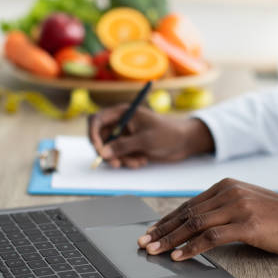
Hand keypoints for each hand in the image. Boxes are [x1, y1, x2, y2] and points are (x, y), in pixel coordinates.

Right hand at [88, 105, 213, 168]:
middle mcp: (120, 123)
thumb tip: (103, 153)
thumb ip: (123, 146)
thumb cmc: (167, 134)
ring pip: (109, 150)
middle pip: (100, 137)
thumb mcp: (146, 140)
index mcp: (123, 112)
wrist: (184, 142)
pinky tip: (141, 161)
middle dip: (107, 153)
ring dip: (121, 159)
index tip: (98, 149)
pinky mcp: (129, 147)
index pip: (97, 120)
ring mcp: (124, 135)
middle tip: (117, 164)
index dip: (93, 134)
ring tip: (138, 162)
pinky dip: (127, 161)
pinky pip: (119, 156)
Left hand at [138, 178, 277, 259]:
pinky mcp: (246, 225)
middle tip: (144, 242)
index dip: (167, 219)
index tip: (151, 231)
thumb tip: (192, 223)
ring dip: (171, 239)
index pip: (188, 204)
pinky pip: (211, 237)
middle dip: (162, 229)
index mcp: (226, 185)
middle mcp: (229, 192)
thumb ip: (220, 208)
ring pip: (195, 224)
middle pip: (187, 213)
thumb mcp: (245, 203)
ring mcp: (238, 207)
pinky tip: (179, 256)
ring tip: (154, 250)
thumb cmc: (275, 217)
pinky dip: (192, 247)